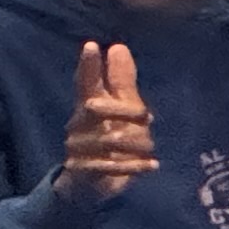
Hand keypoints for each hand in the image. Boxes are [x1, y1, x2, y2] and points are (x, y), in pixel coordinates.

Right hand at [58, 40, 154, 198]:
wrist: (88, 182)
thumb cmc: (106, 137)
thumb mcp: (118, 109)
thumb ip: (120, 80)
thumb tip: (118, 47)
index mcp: (87, 105)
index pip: (85, 81)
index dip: (88, 65)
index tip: (92, 45)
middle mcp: (78, 123)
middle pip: (99, 108)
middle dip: (127, 112)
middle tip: (147, 118)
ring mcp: (79, 147)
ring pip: (111, 138)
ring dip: (137, 143)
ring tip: (149, 147)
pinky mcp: (85, 170)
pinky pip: (114, 164)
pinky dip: (136, 165)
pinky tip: (151, 165)